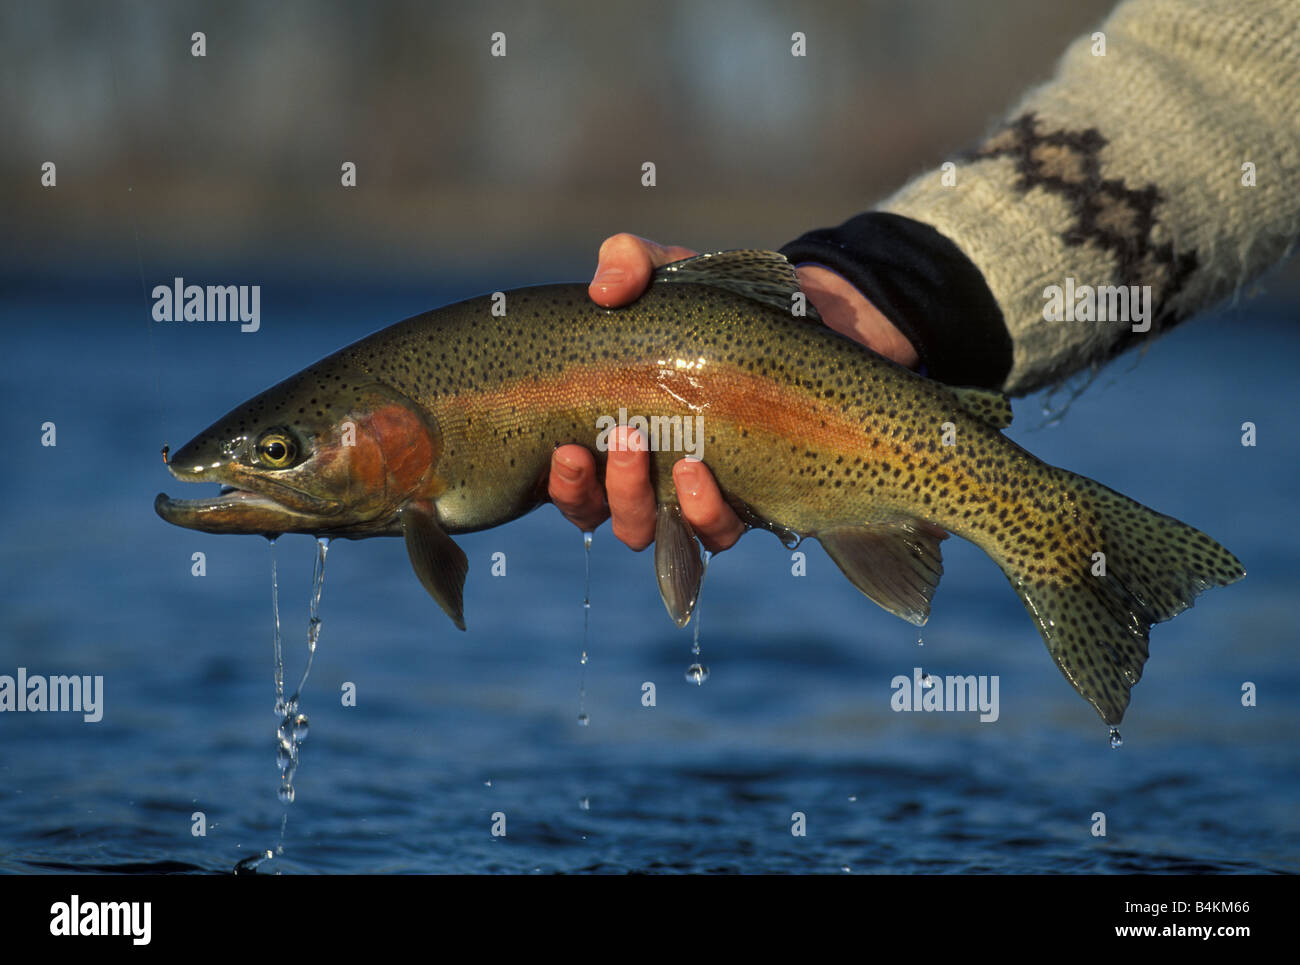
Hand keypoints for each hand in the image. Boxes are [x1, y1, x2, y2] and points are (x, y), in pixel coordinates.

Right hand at [549, 232, 917, 552]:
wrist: (817, 320)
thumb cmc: (727, 307)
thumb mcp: (676, 273)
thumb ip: (633, 262)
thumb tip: (605, 286)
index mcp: (620, 435)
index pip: (574, 483)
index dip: (562, 482)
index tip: (565, 448)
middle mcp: (655, 479)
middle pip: (611, 517)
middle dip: (605, 490)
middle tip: (624, 436)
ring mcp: (704, 496)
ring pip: (659, 535)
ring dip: (646, 506)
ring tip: (667, 456)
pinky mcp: (754, 503)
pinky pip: (719, 533)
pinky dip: (705, 513)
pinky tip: (702, 473)